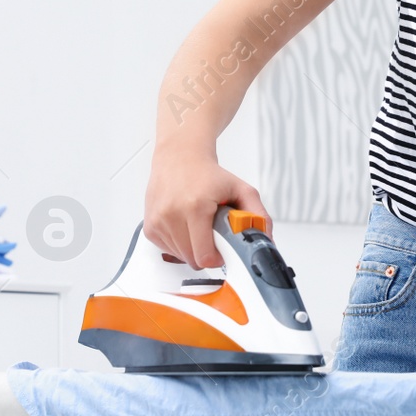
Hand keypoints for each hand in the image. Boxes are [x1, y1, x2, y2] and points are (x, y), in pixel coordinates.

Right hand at [143, 143, 269, 269]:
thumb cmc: (207, 173)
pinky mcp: (150, 226)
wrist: (179, 156)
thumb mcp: (241, 189)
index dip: (217, 258)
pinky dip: (178, 244)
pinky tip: (184, 225)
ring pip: (180, 257)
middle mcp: (172, 214)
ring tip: (198, 226)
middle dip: (206, 252)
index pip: (203, 256)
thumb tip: (266, 239)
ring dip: (192, 248)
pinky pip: (168, 250)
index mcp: (195, 207)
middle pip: (193, 259)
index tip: (222, 250)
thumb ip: (258, 215)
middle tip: (212, 233)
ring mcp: (158, 221)